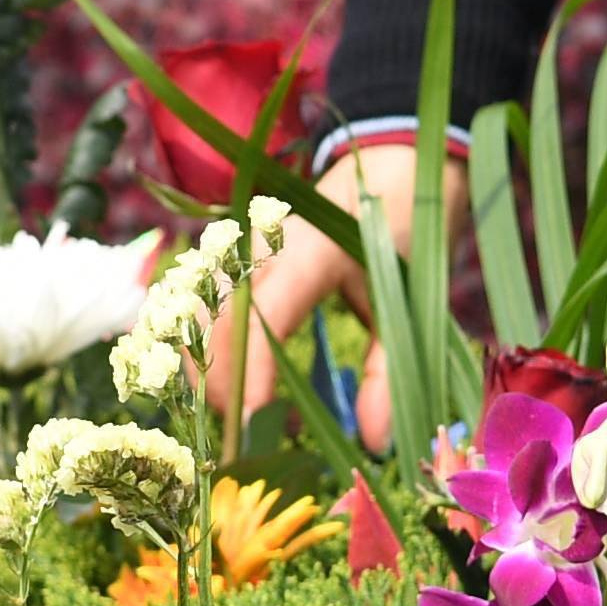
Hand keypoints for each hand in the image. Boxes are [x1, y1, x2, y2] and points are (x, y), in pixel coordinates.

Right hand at [222, 137, 409, 446]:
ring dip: (206, 371)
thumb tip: (374, 442)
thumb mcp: (407, 302)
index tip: (254, 428)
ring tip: (234, 421)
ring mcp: (243, 250)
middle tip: (246, 443)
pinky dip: (204, 350)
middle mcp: (262, 248)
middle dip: (220, 387)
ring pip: (198, 316)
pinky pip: (203, 307)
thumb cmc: (403, 228)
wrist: (392, 162)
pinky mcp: (237, 259)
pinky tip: (220, 385)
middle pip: (214, 323)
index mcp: (308, 251)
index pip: (260, 318)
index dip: (249, 376)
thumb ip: (390, 372)